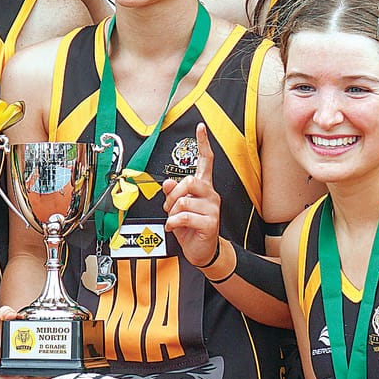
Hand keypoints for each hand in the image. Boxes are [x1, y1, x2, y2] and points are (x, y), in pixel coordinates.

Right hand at [0, 306, 47, 378]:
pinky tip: (46, 372)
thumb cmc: (8, 325)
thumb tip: (9, 314)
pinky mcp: (20, 373)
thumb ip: (5, 312)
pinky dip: (37, 378)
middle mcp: (0, 367)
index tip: (19, 376)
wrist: (15, 324)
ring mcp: (10, 371)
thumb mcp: (5, 316)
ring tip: (44, 374)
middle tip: (37, 374)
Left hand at [162, 124, 221, 269]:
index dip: (203, 143)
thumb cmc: (190, 228)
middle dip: (173, 194)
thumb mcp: (176, 208)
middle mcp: (210, 195)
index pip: (206, 161)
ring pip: (184, 200)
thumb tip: (167, 182)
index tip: (201, 127)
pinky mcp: (210, 223)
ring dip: (171, 212)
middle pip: (189, 181)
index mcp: (203, 188)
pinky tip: (174, 226)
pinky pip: (184, 216)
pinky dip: (173, 222)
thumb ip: (172, 193)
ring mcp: (212, 208)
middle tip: (169, 206)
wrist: (202, 251)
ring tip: (173, 219)